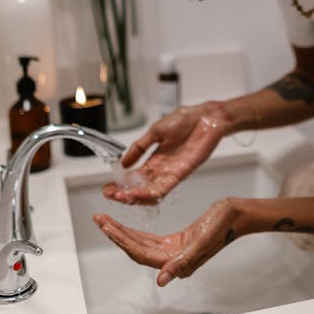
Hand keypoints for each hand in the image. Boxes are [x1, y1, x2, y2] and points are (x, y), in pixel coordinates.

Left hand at [93, 198, 238, 286]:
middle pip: (136, 248)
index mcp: (178, 260)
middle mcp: (173, 258)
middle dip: (116, 234)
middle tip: (99, 219)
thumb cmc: (225, 224)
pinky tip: (126, 226)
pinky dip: (136, 231)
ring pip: (141, 243)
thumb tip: (163, 280)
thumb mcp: (204, 240)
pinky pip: (150, 238)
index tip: (106, 226)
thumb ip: (183, 261)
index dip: (121, 240)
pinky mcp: (178, 241)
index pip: (141, 252)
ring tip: (106, 220)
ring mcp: (175, 250)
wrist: (238, 215)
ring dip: (123, 232)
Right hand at [103, 101, 231, 204]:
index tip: (107, 187)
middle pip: (140, 187)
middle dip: (124, 192)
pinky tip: (137, 193)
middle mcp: (162, 169)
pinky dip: (149, 192)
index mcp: (155, 158)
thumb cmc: (185, 120)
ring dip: (134, 195)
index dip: (121, 183)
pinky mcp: (181, 173)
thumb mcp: (155, 131)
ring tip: (120, 196)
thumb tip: (123, 163)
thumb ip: (139, 148)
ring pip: (150, 191)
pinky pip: (164, 187)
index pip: (135, 176)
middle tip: (109, 194)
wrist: (206, 117)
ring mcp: (171, 172)